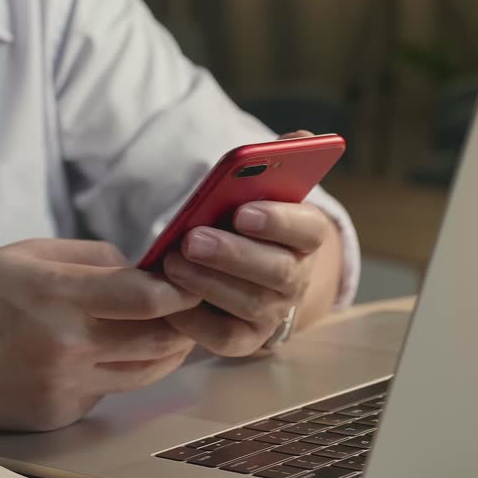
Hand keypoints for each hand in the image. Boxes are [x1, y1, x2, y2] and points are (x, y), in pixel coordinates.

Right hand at [0, 239, 199, 430]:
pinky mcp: (57, 416)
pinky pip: (108, 392)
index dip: (182, 290)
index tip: (191, 280)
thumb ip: (96, 258)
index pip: (147, 299)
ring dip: (163, 350)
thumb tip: (149, 270)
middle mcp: (64, 348)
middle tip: (190, 305)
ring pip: (145, 374)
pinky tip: (94, 353)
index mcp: (57, 296)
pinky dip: (115, 372)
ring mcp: (62, 388)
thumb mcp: (30, 252)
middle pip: (161, 342)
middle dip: (184, 323)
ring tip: (160, 327)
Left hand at [162, 131, 338, 356]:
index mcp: (306, 236)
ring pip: (249, 303)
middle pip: (277, 271)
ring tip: (172, 263)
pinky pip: (223, 338)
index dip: (279, 222)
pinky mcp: (245, 341)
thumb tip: (299, 136)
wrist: (246, 277)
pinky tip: (170, 299)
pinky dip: (195, 320)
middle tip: (193, 239)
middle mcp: (297, 278)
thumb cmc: (248, 224)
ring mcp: (273, 314)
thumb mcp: (262, 191)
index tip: (243, 211)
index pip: (308, 229)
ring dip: (209, 283)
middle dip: (233, 254)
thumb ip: (277, 163)